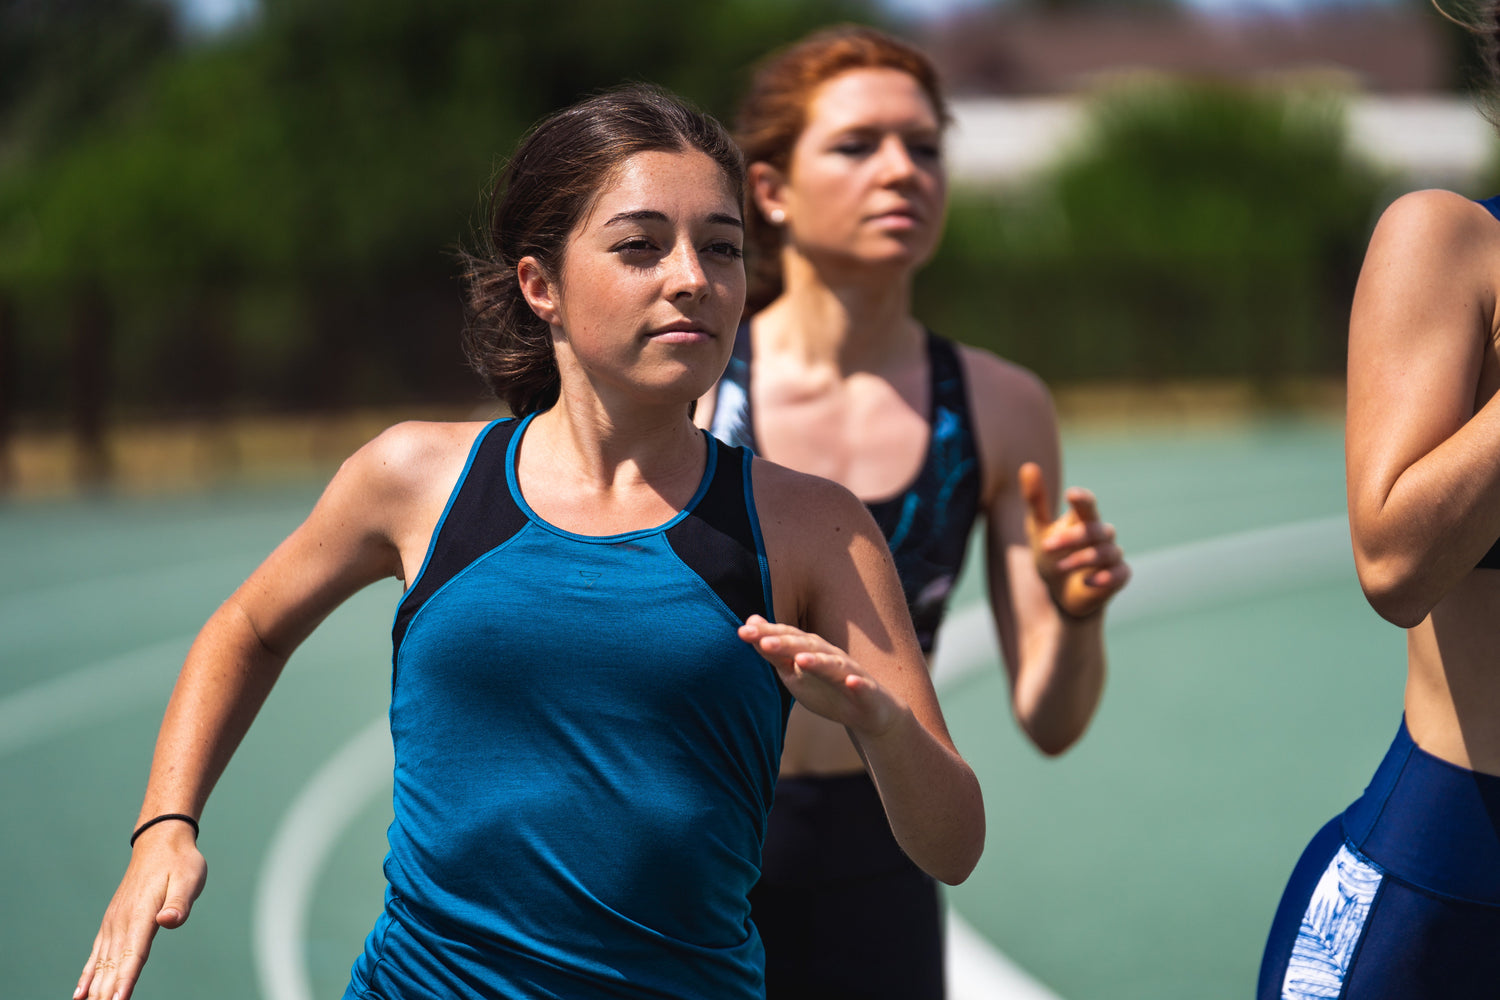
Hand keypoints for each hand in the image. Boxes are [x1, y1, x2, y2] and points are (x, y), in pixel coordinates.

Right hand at [75, 826, 205, 999]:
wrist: (160, 842)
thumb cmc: (180, 863)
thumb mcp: (189, 879)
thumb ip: (179, 904)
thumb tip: (168, 920)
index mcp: (141, 915)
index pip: (133, 956)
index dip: (125, 981)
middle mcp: (122, 922)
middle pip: (113, 967)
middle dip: (106, 994)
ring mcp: (114, 924)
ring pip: (102, 965)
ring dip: (95, 991)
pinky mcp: (112, 924)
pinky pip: (97, 955)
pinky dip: (88, 976)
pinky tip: (81, 995)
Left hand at [737, 616, 906, 737]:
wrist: (869, 711)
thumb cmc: (827, 688)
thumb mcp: (794, 672)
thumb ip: (773, 651)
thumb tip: (748, 625)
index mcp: (810, 651)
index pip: (786, 639)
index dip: (766, 635)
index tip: (743, 631)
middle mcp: (829, 656)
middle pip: (806, 647)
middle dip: (786, 643)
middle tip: (763, 641)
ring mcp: (849, 672)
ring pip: (833, 664)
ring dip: (818, 661)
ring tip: (801, 660)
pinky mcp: (866, 691)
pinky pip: (862, 686)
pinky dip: (857, 683)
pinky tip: (851, 681)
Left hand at [1020, 462, 1129, 619]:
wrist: (1060, 593)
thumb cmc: (1051, 555)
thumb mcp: (1038, 529)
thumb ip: (1036, 501)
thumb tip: (1028, 465)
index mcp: (1083, 519)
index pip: (1087, 505)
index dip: (1082, 500)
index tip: (1071, 494)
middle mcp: (1101, 534)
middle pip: (1095, 529)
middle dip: (1073, 537)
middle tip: (1046, 545)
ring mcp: (1111, 556)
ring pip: (1107, 551)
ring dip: (1083, 559)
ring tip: (1060, 566)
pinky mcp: (1118, 577)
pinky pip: (1119, 573)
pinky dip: (1105, 577)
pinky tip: (1088, 581)